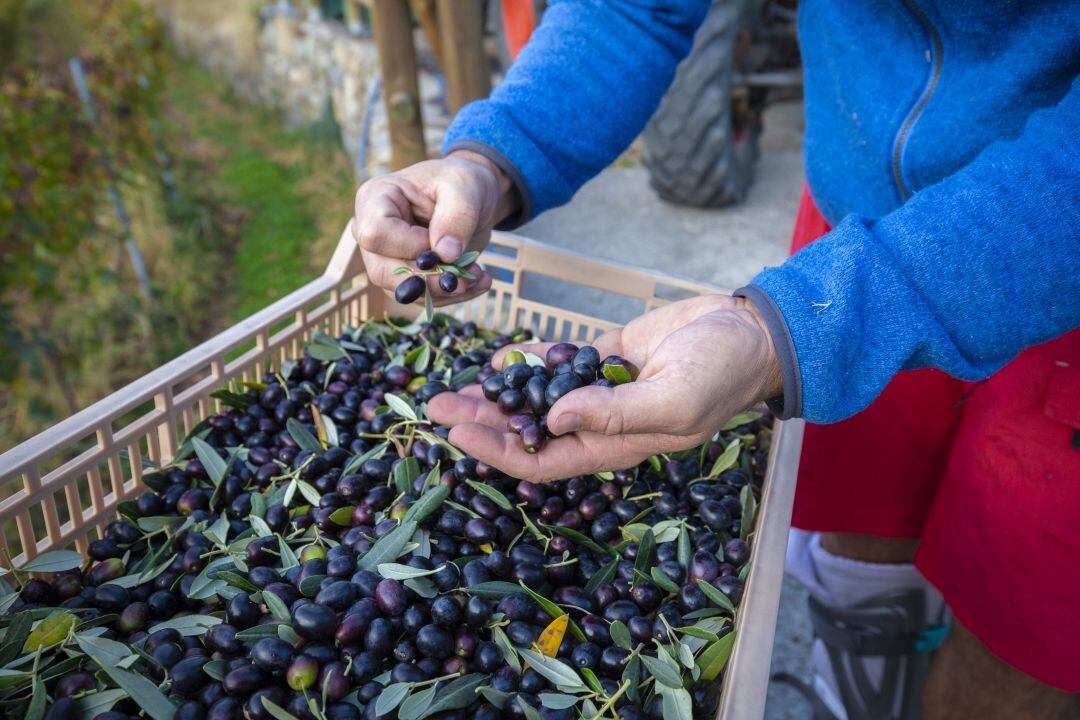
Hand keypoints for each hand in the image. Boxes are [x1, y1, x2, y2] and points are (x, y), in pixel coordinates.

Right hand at [352, 150, 519, 304]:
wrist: (473, 197)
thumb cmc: (462, 182)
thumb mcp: (465, 187)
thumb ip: (456, 217)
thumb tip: (446, 254)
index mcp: (375, 198)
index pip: (375, 235)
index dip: (411, 248)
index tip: (446, 245)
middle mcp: (371, 229)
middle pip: (381, 271)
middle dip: (427, 281)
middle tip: (466, 278)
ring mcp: (385, 256)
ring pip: (401, 290)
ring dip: (443, 292)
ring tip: (479, 277)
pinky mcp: (404, 274)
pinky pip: (420, 296)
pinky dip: (451, 295)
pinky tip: (477, 281)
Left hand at [427, 294, 782, 481]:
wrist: (749, 334)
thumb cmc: (720, 374)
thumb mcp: (673, 400)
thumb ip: (614, 412)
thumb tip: (550, 420)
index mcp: (615, 446)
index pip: (542, 460)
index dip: (495, 452)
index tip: (455, 434)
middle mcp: (601, 423)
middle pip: (527, 432)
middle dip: (482, 422)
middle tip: (436, 406)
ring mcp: (601, 390)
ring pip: (536, 399)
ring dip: (497, 395)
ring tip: (454, 386)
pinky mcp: (606, 359)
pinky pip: (558, 365)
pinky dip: (529, 362)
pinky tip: (499, 358)